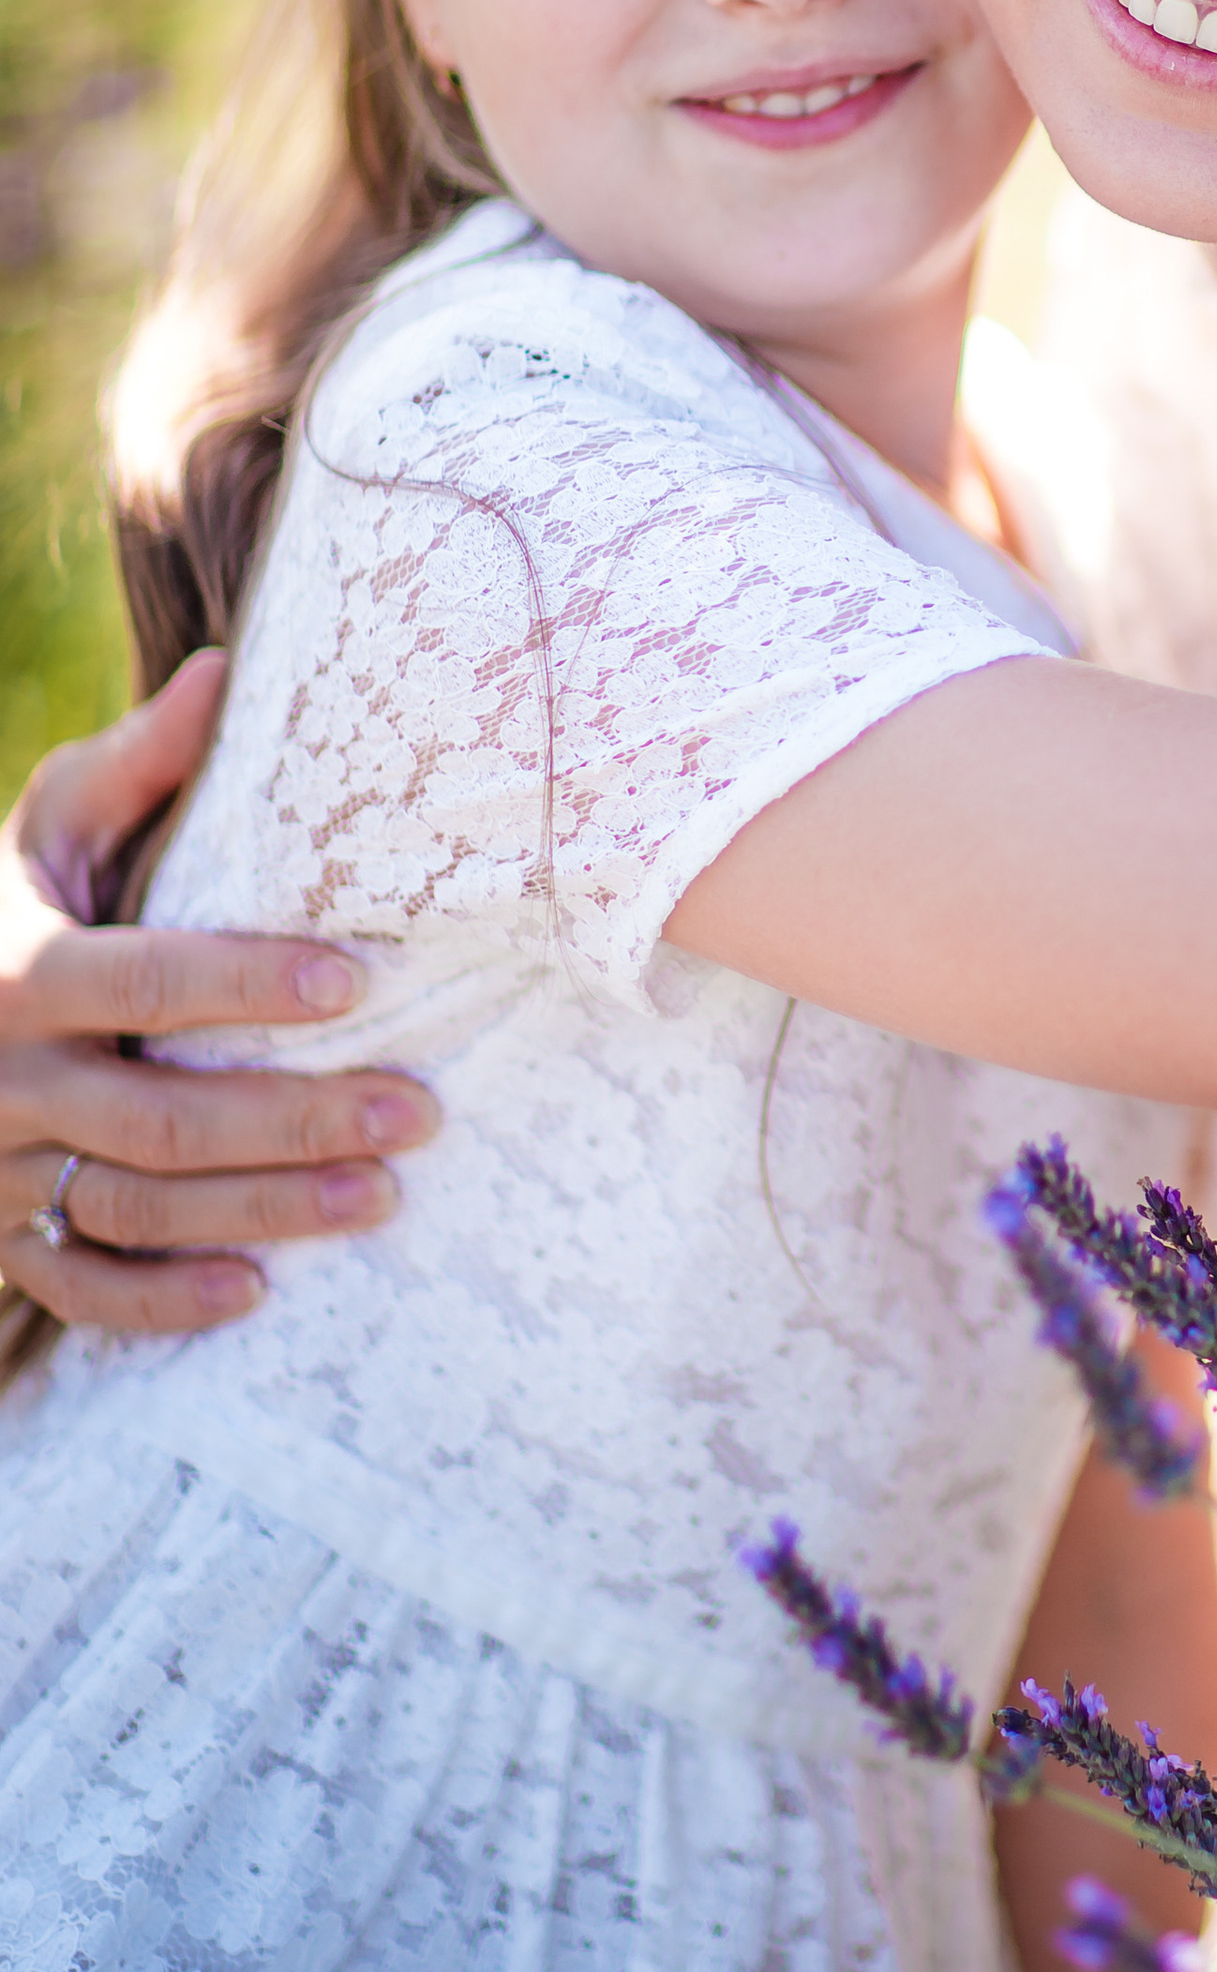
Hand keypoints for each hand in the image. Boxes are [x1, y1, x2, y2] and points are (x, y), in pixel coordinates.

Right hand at [1, 653, 435, 1334]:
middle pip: (159, 1116)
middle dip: (294, 1120)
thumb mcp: (44, 826)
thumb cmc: (0, 905)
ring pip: (137, 1205)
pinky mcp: (2, 1236)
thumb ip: (133, 762)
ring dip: (264, 1210)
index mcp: (18, 968)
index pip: (141, 981)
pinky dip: (163, 1301)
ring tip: (385, 1195)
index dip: (245, 984)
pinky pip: (82, 1286)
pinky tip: (258, 1291)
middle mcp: (3, 1079)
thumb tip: (226, 671)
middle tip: (419, 1111)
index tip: (354, 982)